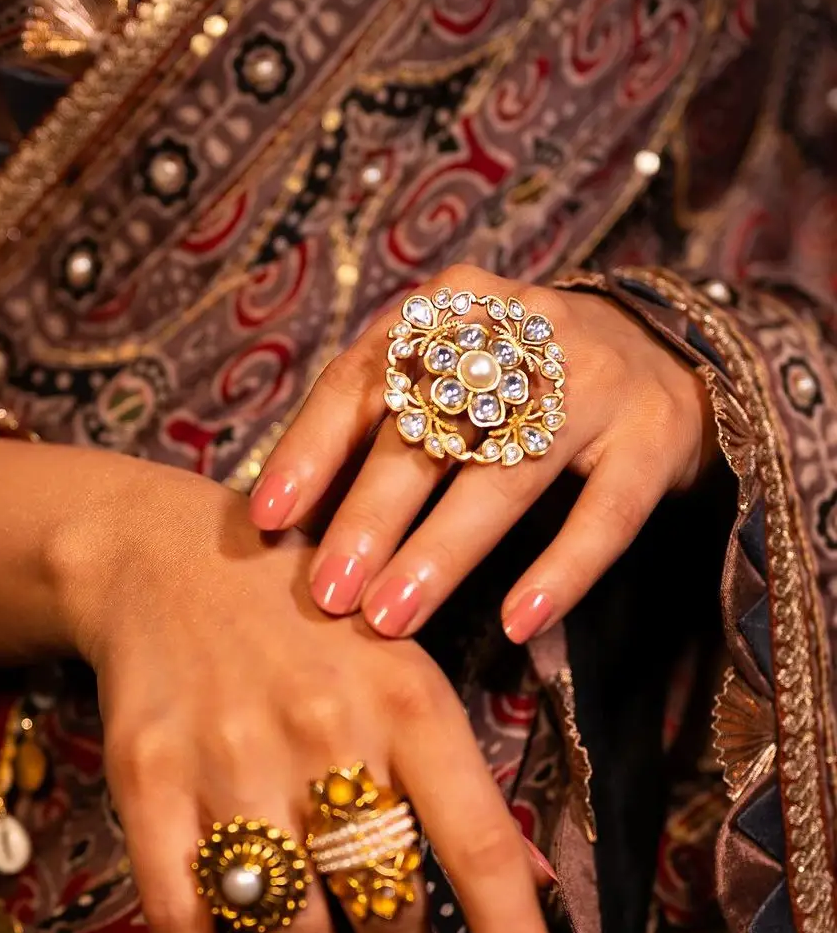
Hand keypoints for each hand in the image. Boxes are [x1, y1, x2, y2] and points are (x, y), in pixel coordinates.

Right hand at [59, 463, 559, 932]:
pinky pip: (179, 912)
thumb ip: (460, 773)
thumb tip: (532, 885)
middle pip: (384, 902)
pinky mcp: (147, 781)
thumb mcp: (403, 667)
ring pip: (289, 926)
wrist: (164, 558)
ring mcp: (228, 760)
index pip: (479, 847)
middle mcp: (324, 732)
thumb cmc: (308, 622)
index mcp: (408, 701)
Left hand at [248, 266, 715, 641]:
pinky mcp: (652, 438)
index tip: (268, 517)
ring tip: (392, 618)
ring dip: (442, 552)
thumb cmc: (518, 384)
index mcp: (450, 309)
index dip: (312, 448)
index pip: (363, 379)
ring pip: (506, 475)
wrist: (665, 354)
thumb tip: (283, 526)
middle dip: (370, 516)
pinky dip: (559, 571)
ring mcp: (594, 382)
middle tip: (328, 593)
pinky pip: (603, 516)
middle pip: (429, 430)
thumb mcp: (446, 382)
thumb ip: (375, 436)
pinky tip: (515, 623)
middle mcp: (521, 332)